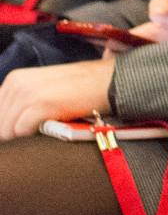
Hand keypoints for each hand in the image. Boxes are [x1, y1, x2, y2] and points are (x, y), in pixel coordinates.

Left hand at [0, 55, 115, 139]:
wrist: (109, 81)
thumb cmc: (81, 88)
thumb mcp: (44, 88)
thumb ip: (22, 101)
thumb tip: (7, 125)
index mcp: (15, 79)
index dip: (8, 124)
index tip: (22, 128)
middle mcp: (16, 83)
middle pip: (0, 123)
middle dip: (14, 132)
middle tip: (38, 130)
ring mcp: (28, 93)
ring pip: (7, 130)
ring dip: (24, 136)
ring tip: (46, 128)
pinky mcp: (40, 104)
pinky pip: (22, 131)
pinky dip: (35, 135)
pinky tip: (51, 127)